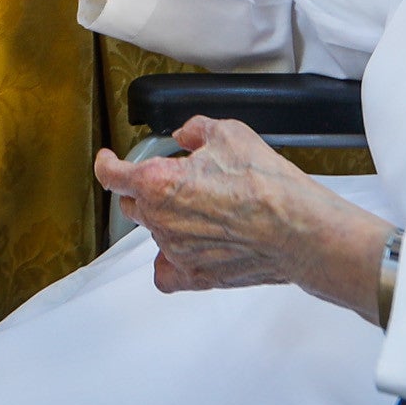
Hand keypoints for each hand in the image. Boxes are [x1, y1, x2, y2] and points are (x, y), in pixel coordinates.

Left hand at [93, 117, 392, 312]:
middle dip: (145, 190)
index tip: (108, 160)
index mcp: (157, 182)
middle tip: (176, 181)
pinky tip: (186, 248)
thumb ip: (195, 129)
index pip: (112, 174)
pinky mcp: (195, 275)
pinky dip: (170, 260)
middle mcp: (160, 219)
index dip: (107, 163)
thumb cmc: (266, 183)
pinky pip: (166, 271)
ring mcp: (175, 251)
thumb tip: (185, 135)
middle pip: (132, 204)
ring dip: (166, 219)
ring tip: (202, 210)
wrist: (298, 229)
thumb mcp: (229, 133)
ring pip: (154, 233)